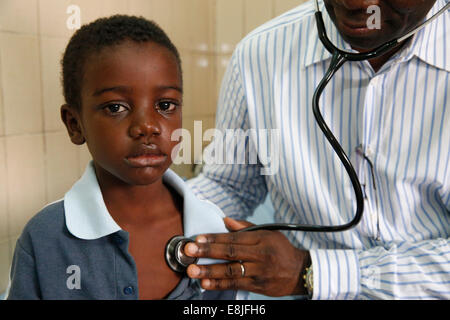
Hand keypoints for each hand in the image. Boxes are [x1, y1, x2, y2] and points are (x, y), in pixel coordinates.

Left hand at [184, 217, 310, 296]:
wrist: (300, 272)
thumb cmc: (281, 250)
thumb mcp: (269, 232)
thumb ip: (246, 227)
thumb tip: (225, 220)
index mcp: (261, 239)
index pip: (234, 238)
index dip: (214, 238)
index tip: (198, 239)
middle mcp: (260, 255)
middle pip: (230, 253)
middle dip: (207, 252)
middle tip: (189, 251)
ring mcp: (259, 272)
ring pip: (231, 271)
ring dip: (210, 271)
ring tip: (193, 270)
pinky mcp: (258, 286)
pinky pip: (236, 285)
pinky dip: (219, 285)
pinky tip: (206, 283)